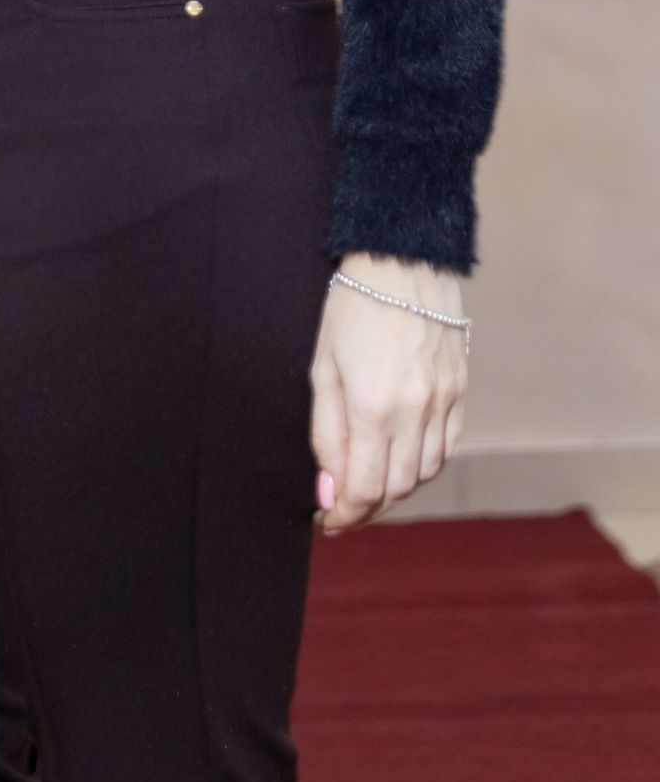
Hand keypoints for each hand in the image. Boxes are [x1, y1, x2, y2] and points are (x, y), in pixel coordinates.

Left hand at [310, 252, 467, 533]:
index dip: (344, 515)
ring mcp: (443, 402)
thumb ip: (325, 434)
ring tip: (368, 481)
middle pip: (396, 489)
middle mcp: (414, 412)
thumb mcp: (321, 368)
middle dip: (366, 507)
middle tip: (342, 506)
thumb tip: (328, 490)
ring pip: (423, 474)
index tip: (327, 522)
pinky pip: (446, 448)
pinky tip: (402, 458)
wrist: (402, 259)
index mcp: (372, 407)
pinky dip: (424, 464)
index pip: (364, 490)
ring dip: (395, 488)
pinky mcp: (460, 391)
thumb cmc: (350, 308)